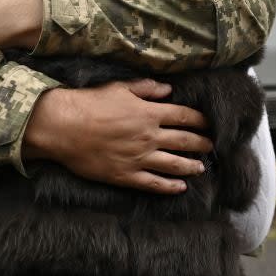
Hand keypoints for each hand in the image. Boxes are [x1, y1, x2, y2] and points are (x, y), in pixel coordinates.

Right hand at [22, 79, 212, 193]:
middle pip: (185, 141)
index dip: (201, 120)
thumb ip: (147, 88)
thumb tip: (169, 90)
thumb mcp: (120, 87)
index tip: (211, 124)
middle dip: (201, 144)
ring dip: (191, 166)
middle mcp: (149, 136)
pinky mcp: (126, 175)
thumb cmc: (90, 103)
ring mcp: (139, 158)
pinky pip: (154, 184)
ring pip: (174, 165)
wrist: (63, 127)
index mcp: (149, 113)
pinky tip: (181, 188)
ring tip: (201, 168)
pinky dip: (170, 186)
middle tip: (212, 146)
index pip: (185, 117)